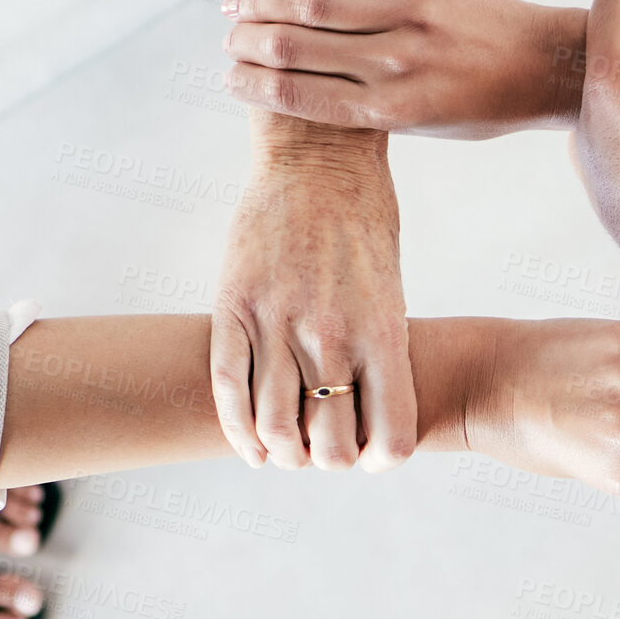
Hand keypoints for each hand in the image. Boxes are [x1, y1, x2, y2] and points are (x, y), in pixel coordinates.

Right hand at [211, 132, 416, 472]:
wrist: (318, 159)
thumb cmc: (366, 224)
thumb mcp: (390, 290)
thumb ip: (378, 351)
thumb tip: (363, 414)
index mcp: (384, 331)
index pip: (391, 437)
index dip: (380, 459)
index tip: (371, 451)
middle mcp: (333, 334)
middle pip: (329, 445)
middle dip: (328, 459)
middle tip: (324, 446)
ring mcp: (278, 321)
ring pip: (275, 428)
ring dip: (283, 453)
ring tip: (288, 448)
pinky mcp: (233, 307)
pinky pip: (228, 391)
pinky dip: (240, 433)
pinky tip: (252, 446)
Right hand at [221, 0, 585, 138]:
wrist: (544, 64)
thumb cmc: (481, 107)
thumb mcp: (425, 127)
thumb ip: (366, 109)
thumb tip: (296, 82)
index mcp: (393, 112)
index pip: (298, 96)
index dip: (251, 86)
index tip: (227, 78)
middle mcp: (397, 65)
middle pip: (294, 48)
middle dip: (247, 43)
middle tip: (225, 39)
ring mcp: (409, 16)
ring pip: (311, 4)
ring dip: (259, 3)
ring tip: (233, 6)